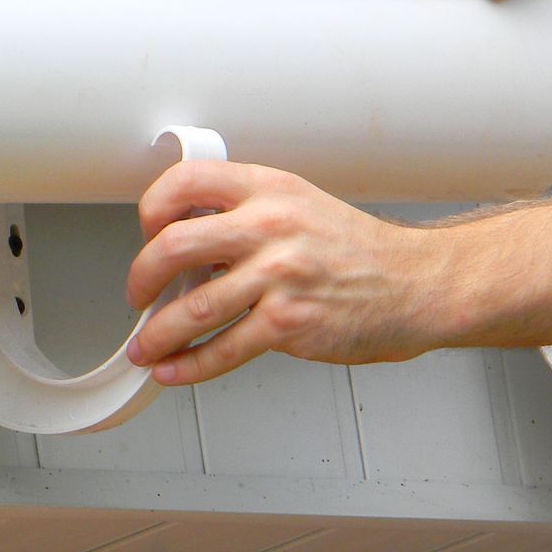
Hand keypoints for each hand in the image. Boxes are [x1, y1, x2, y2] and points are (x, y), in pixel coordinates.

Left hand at [124, 160, 446, 384]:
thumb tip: (181, 248)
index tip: (146, 234)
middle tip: (137, 296)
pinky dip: (189, 365)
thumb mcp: (297, 206)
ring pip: (194, 308)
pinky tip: (174, 368)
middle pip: (173, 246)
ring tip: (146, 346)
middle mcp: (271, 226)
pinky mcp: (291, 322)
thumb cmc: (354, 250)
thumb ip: (242, 216)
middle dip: (140, 279)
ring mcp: (281, 275)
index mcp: (267, 189)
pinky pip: (224, 349)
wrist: (414, 284)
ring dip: (157, 334)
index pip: (185, 183)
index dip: (152, 210)